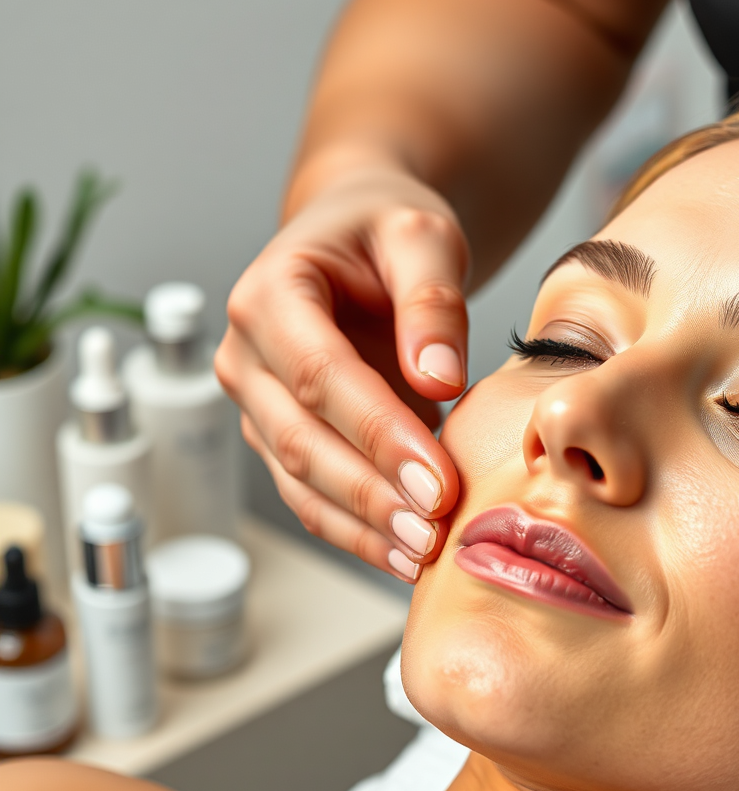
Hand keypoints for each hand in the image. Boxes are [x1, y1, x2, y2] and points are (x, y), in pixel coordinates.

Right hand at [216, 159, 468, 580]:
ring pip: (301, 482)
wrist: (356, 242)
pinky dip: (355, 531)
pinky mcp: (281, 438)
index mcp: (269, 295)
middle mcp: (247, 356)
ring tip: (422, 556)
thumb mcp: (421, 237)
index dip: (379, 434)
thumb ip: (431, 300)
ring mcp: (258, 405)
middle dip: (372, 493)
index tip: (438, 481)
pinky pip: (311, 497)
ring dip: (362, 526)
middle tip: (435, 531)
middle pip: (303, 440)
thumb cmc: (386, 234)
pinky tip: (401, 557)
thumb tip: (439, 377)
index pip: (321, 376)